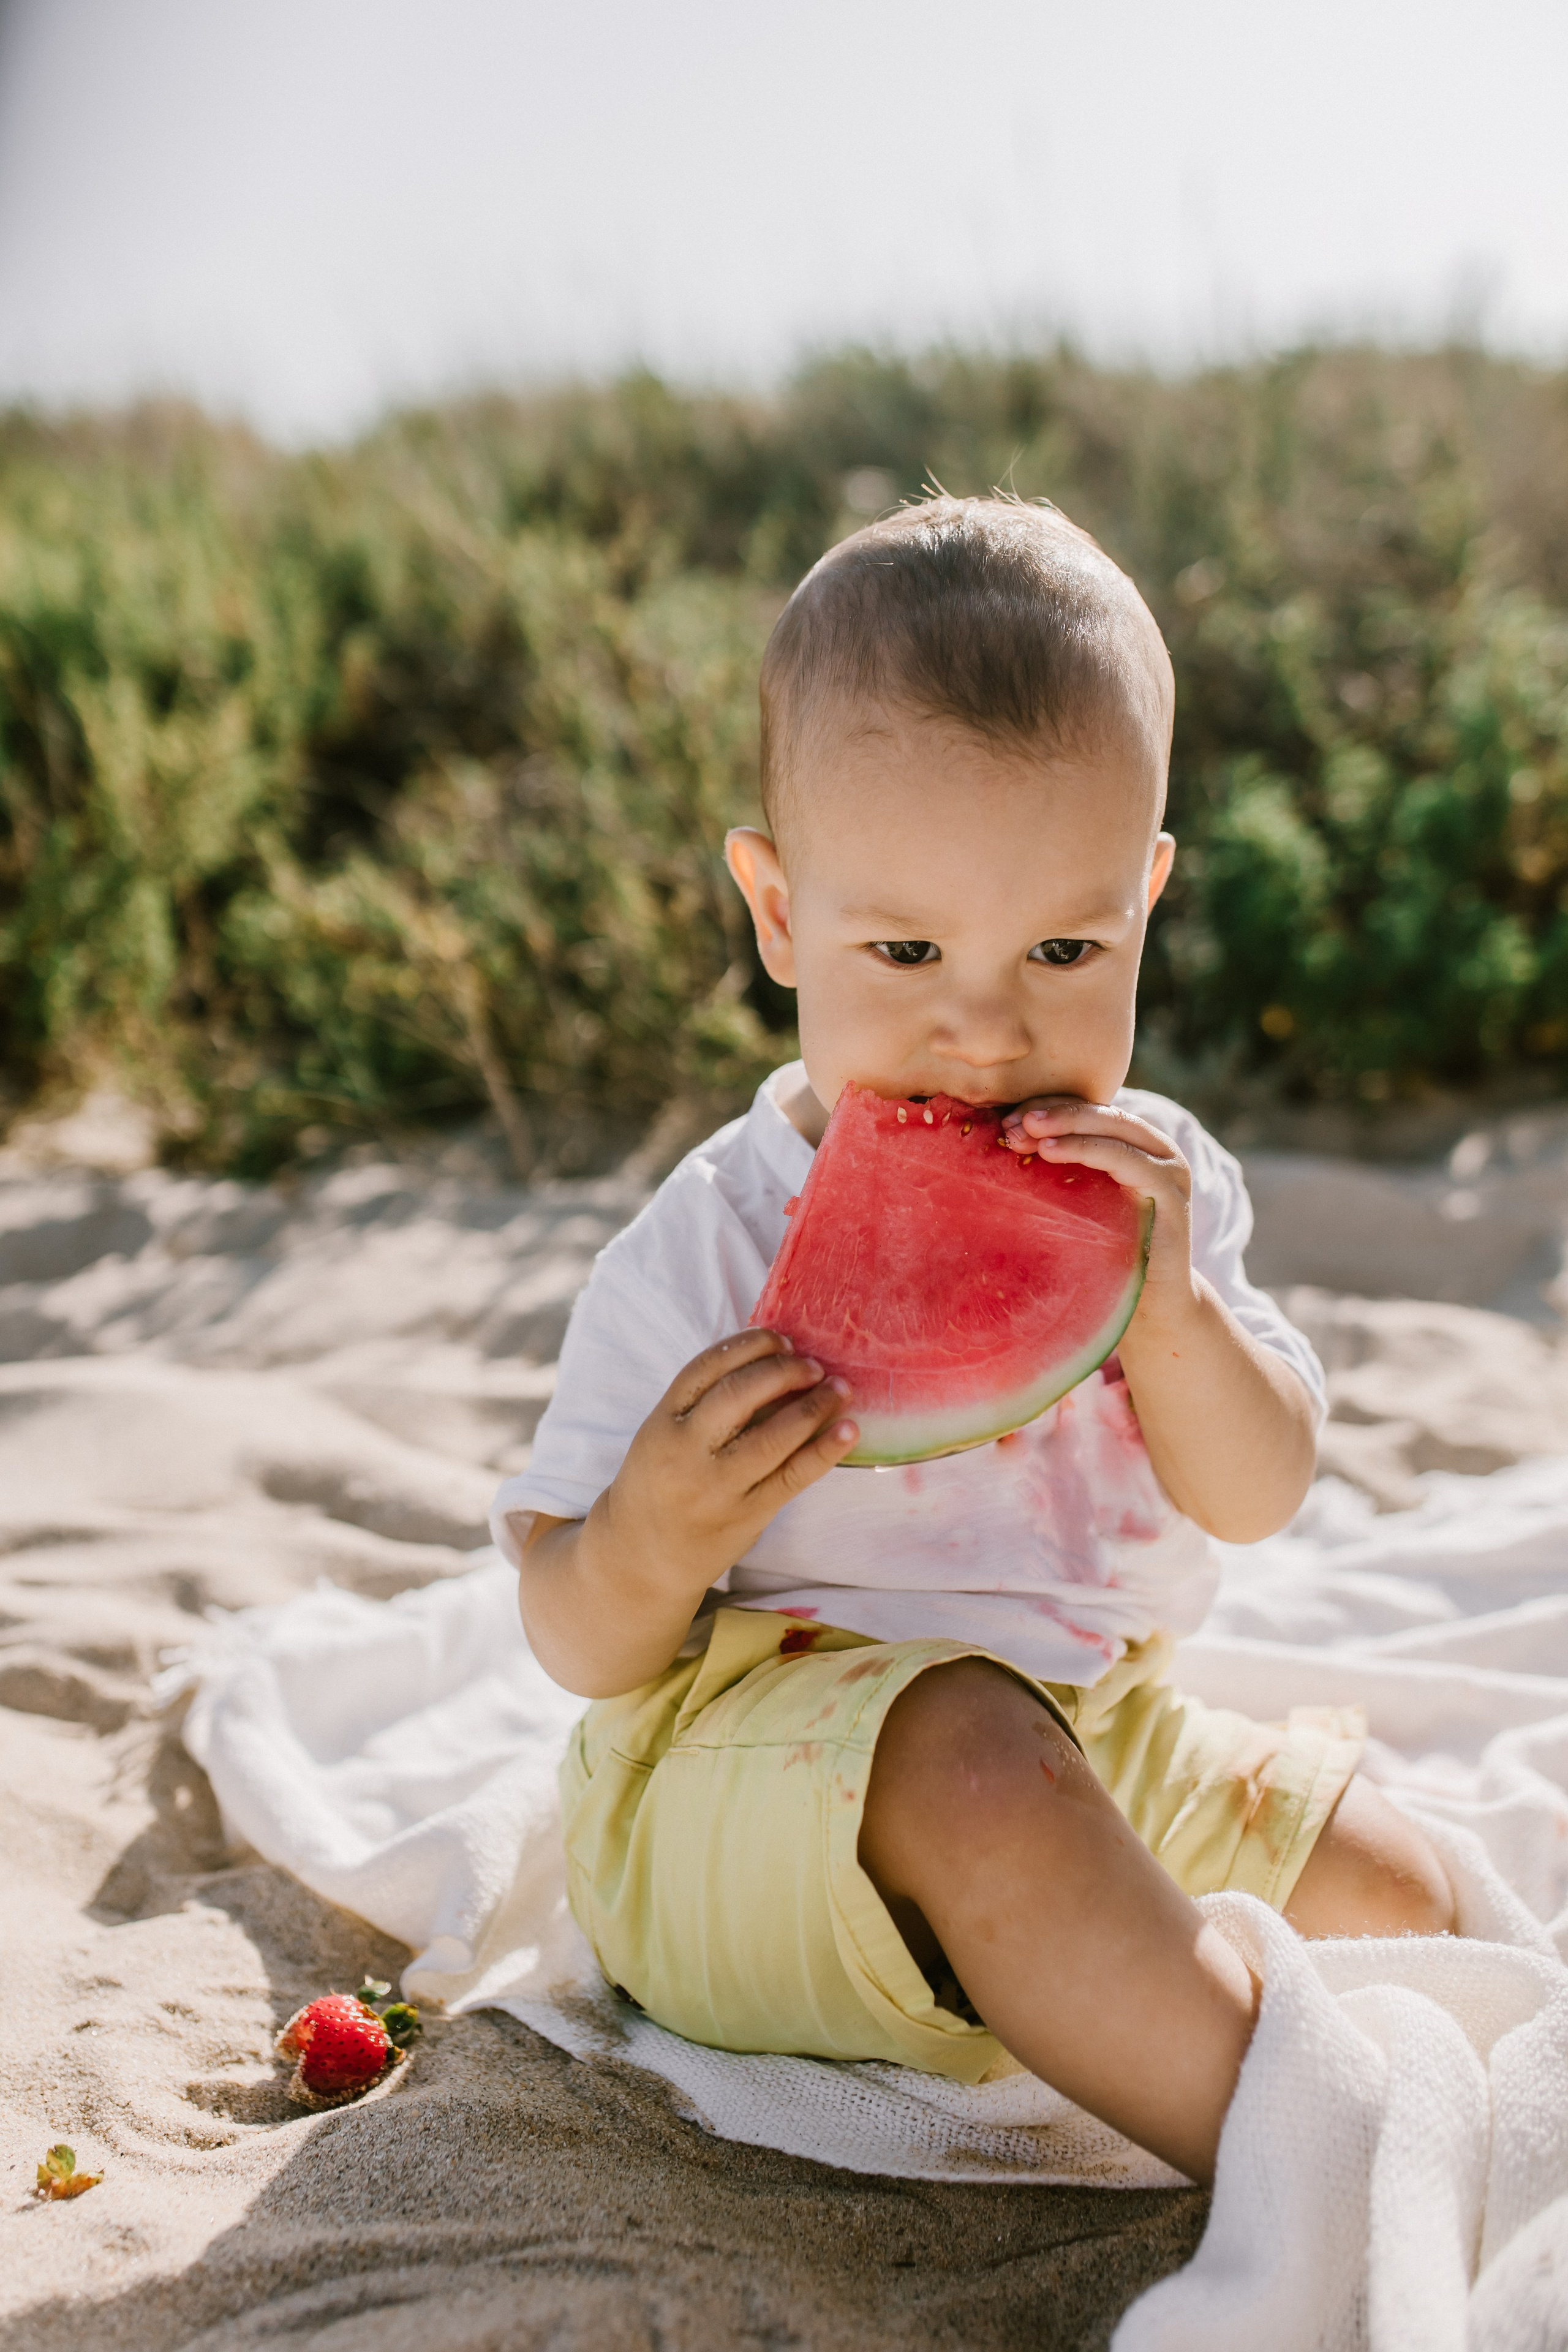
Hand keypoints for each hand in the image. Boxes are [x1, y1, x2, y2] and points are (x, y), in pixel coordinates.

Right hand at [595, 1327, 859, 1599]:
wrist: (641, 1557)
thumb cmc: (660, 1483)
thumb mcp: (664, 1435)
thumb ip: (704, 1403)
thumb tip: (774, 1362)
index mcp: (663, 1421)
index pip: (707, 1367)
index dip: (750, 1345)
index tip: (783, 1339)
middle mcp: (687, 1451)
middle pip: (740, 1394)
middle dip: (784, 1371)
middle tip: (814, 1365)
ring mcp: (717, 1486)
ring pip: (772, 1436)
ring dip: (814, 1406)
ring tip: (840, 1388)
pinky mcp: (746, 1516)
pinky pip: (792, 1477)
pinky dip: (824, 1450)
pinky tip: (848, 1430)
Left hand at [1001, 1097, 1195, 1331]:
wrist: (1150, 1310)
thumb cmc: (1103, 1261)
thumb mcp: (1077, 1209)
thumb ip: (1058, 1177)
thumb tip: (1000, 1149)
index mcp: (1132, 1146)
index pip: (1086, 1110)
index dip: (1047, 1107)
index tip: (1004, 1118)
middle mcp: (1155, 1149)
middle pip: (1099, 1111)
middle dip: (1052, 1111)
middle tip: (1011, 1121)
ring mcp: (1168, 1168)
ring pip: (1113, 1127)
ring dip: (1065, 1123)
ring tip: (1025, 1129)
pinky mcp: (1171, 1192)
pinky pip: (1125, 1159)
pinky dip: (1086, 1148)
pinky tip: (1049, 1151)